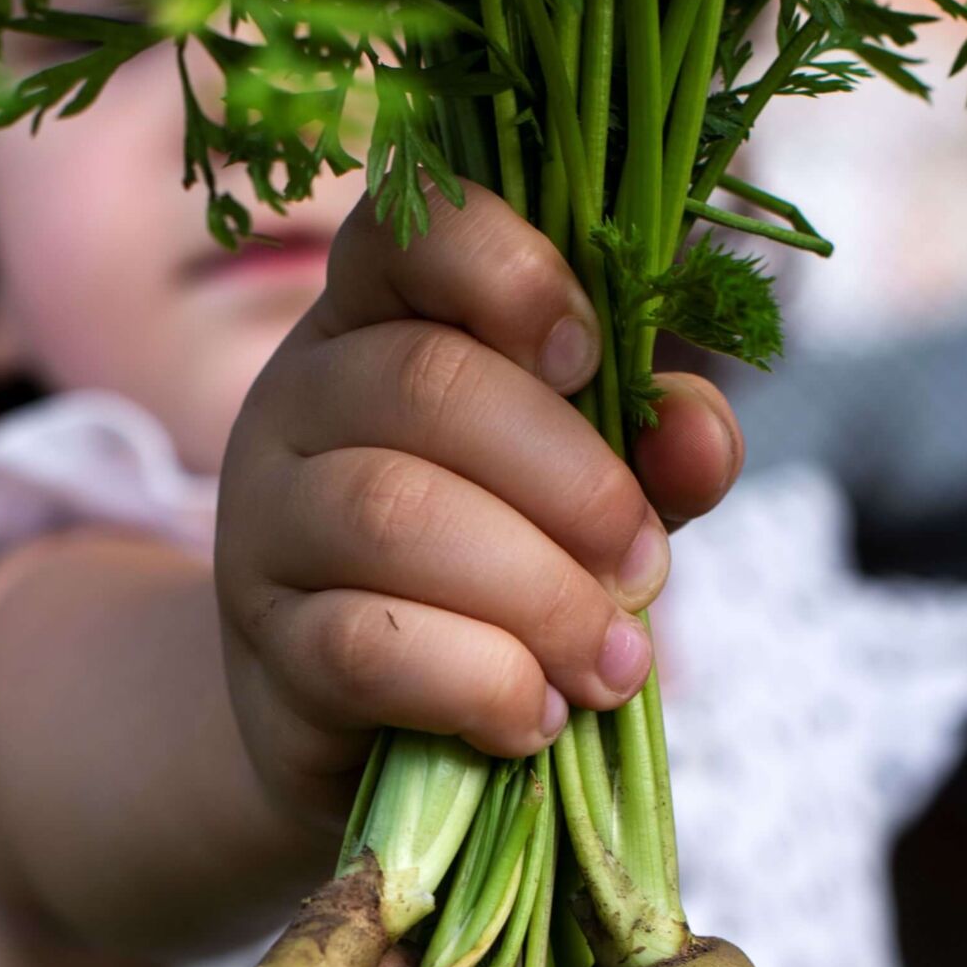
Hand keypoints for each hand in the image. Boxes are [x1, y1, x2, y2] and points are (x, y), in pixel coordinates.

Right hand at [216, 179, 743, 827]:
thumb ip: (643, 453)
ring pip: (392, 515)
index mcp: (373, 323)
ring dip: (539, 593)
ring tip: (611, 664)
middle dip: (570, 480)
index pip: (407, 228)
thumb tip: (700, 437)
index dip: (506, 269)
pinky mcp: (269, 653)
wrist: (356, 738)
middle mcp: (297, 403)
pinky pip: (368, 645)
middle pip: (425, 384)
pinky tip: (535, 716)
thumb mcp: (576, 500)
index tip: (589, 356)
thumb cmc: (482, 587)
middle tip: (645, 569)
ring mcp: (266, 527)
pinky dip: (480, 681)